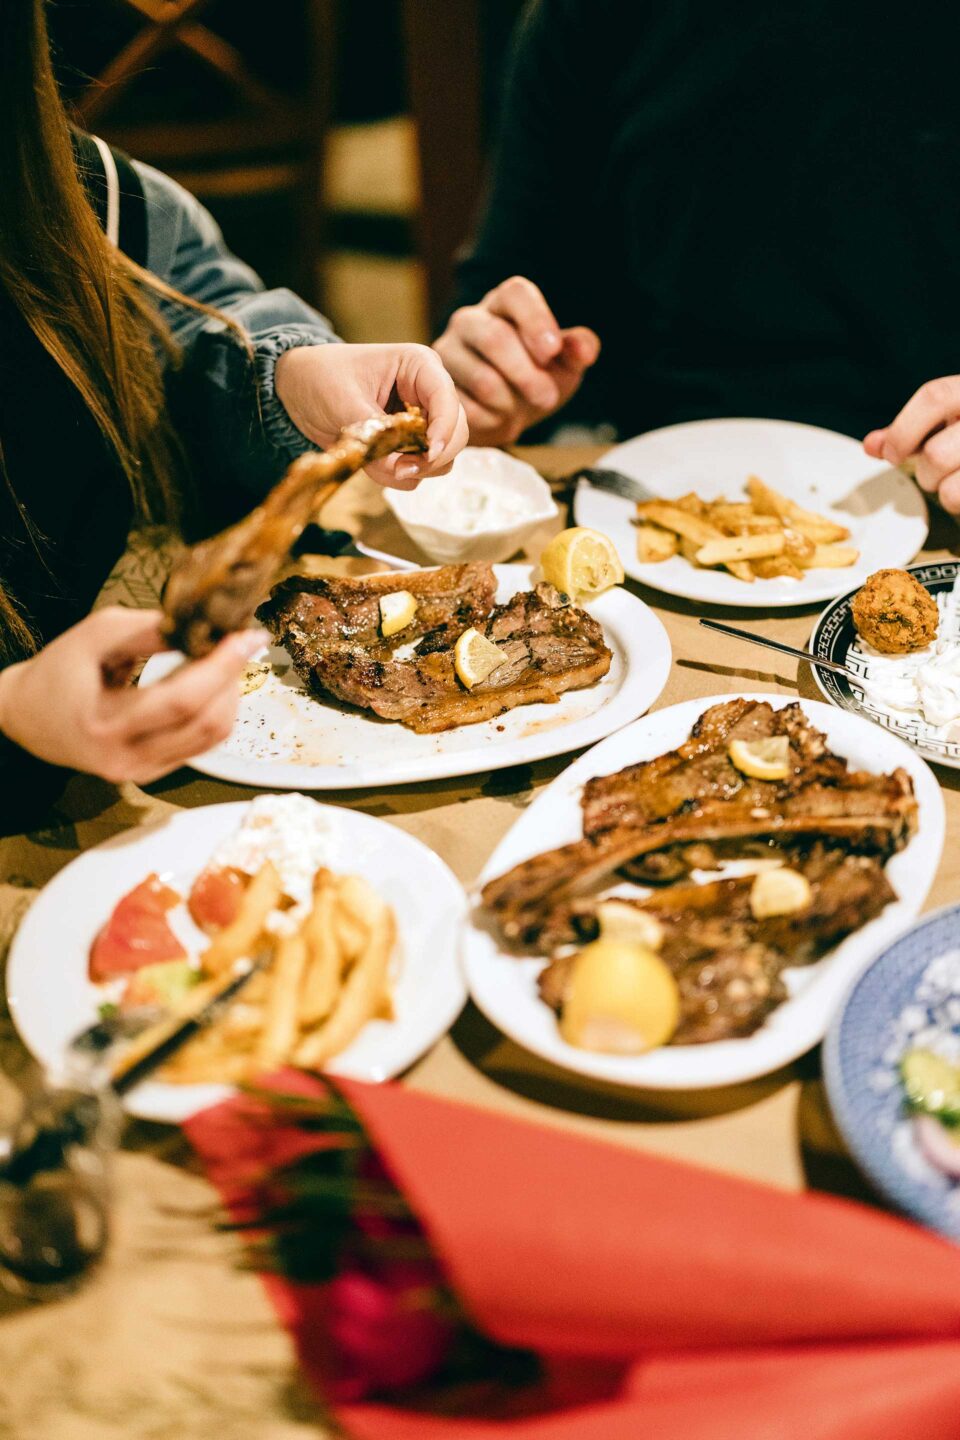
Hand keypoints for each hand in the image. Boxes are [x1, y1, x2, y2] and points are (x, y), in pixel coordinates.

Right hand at [0, 608, 263, 784]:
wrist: (31, 716)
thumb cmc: (60, 672)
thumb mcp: (95, 636)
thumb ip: (148, 631)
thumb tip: (204, 624)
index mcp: (105, 725)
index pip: (183, 701)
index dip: (222, 667)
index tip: (246, 636)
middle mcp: (127, 759)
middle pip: (207, 723)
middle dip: (231, 678)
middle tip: (237, 643)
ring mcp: (143, 772)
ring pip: (213, 737)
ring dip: (229, 695)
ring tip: (222, 660)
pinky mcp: (154, 773)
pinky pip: (203, 744)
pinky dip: (216, 710)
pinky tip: (211, 683)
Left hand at [274, 342, 467, 488]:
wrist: (297, 390)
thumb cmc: (320, 378)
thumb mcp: (344, 402)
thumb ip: (375, 436)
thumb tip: (400, 471)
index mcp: (419, 366)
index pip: (448, 400)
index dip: (444, 430)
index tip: (429, 453)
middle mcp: (428, 394)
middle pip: (457, 434)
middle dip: (431, 456)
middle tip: (400, 468)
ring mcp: (421, 423)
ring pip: (441, 458)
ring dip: (413, 469)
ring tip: (377, 463)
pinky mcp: (408, 446)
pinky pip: (418, 472)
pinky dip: (397, 475)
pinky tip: (372, 462)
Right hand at [433, 275, 600, 444]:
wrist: (504, 413)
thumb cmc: (537, 377)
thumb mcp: (565, 363)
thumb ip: (578, 350)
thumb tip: (583, 349)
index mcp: (505, 303)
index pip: (515, 293)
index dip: (535, 320)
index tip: (552, 351)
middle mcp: (470, 320)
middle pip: (495, 338)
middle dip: (527, 374)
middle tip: (548, 398)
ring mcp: (447, 352)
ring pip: (482, 379)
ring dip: (511, 402)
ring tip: (521, 408)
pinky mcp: (436, 387)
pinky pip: (467, 408)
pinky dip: (492, 420)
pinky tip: (499, 417)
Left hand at [865, 376, 959, 514]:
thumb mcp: (948, 419)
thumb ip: (910, 430)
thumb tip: (872, 445)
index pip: (935, 397)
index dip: (903, 430)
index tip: (893, 453)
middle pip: (936, 454)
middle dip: (925, 472)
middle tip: (935, 470)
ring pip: (948, 488)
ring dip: (942, 490)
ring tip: (955, 478)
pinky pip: (959, 500)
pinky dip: (957, 502)